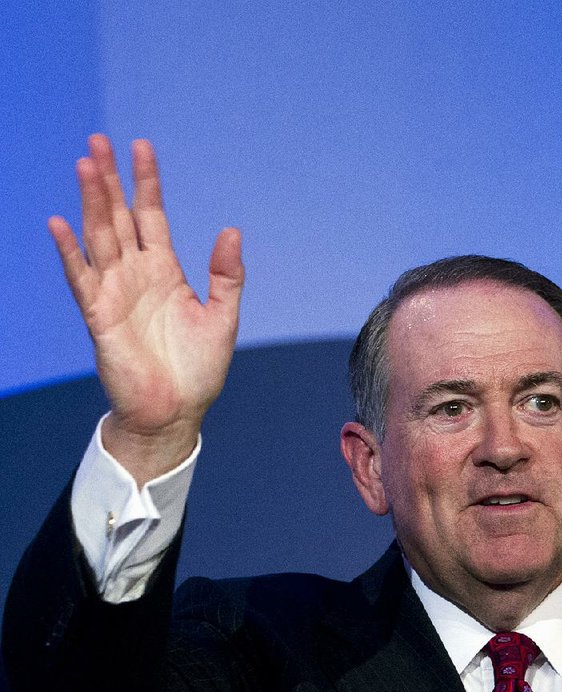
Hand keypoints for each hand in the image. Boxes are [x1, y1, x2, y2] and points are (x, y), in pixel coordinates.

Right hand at [49, 134, 243, 483]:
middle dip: (109, 180)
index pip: (150, 215)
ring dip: (90, 202)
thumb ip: (227, 275)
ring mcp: (115, 293)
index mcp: (165, 271)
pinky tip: (61, 224)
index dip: (146, 182)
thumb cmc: (198, 371)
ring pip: (98, 237)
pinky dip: (70, 252)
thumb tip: (232, 230)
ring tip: (85, 165)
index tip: (141, 147)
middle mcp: (136, 275)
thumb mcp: (223, 318)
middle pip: (117, 216)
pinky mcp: (100, 316)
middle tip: (99, 140)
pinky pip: (81, 278)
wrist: (175, 412)